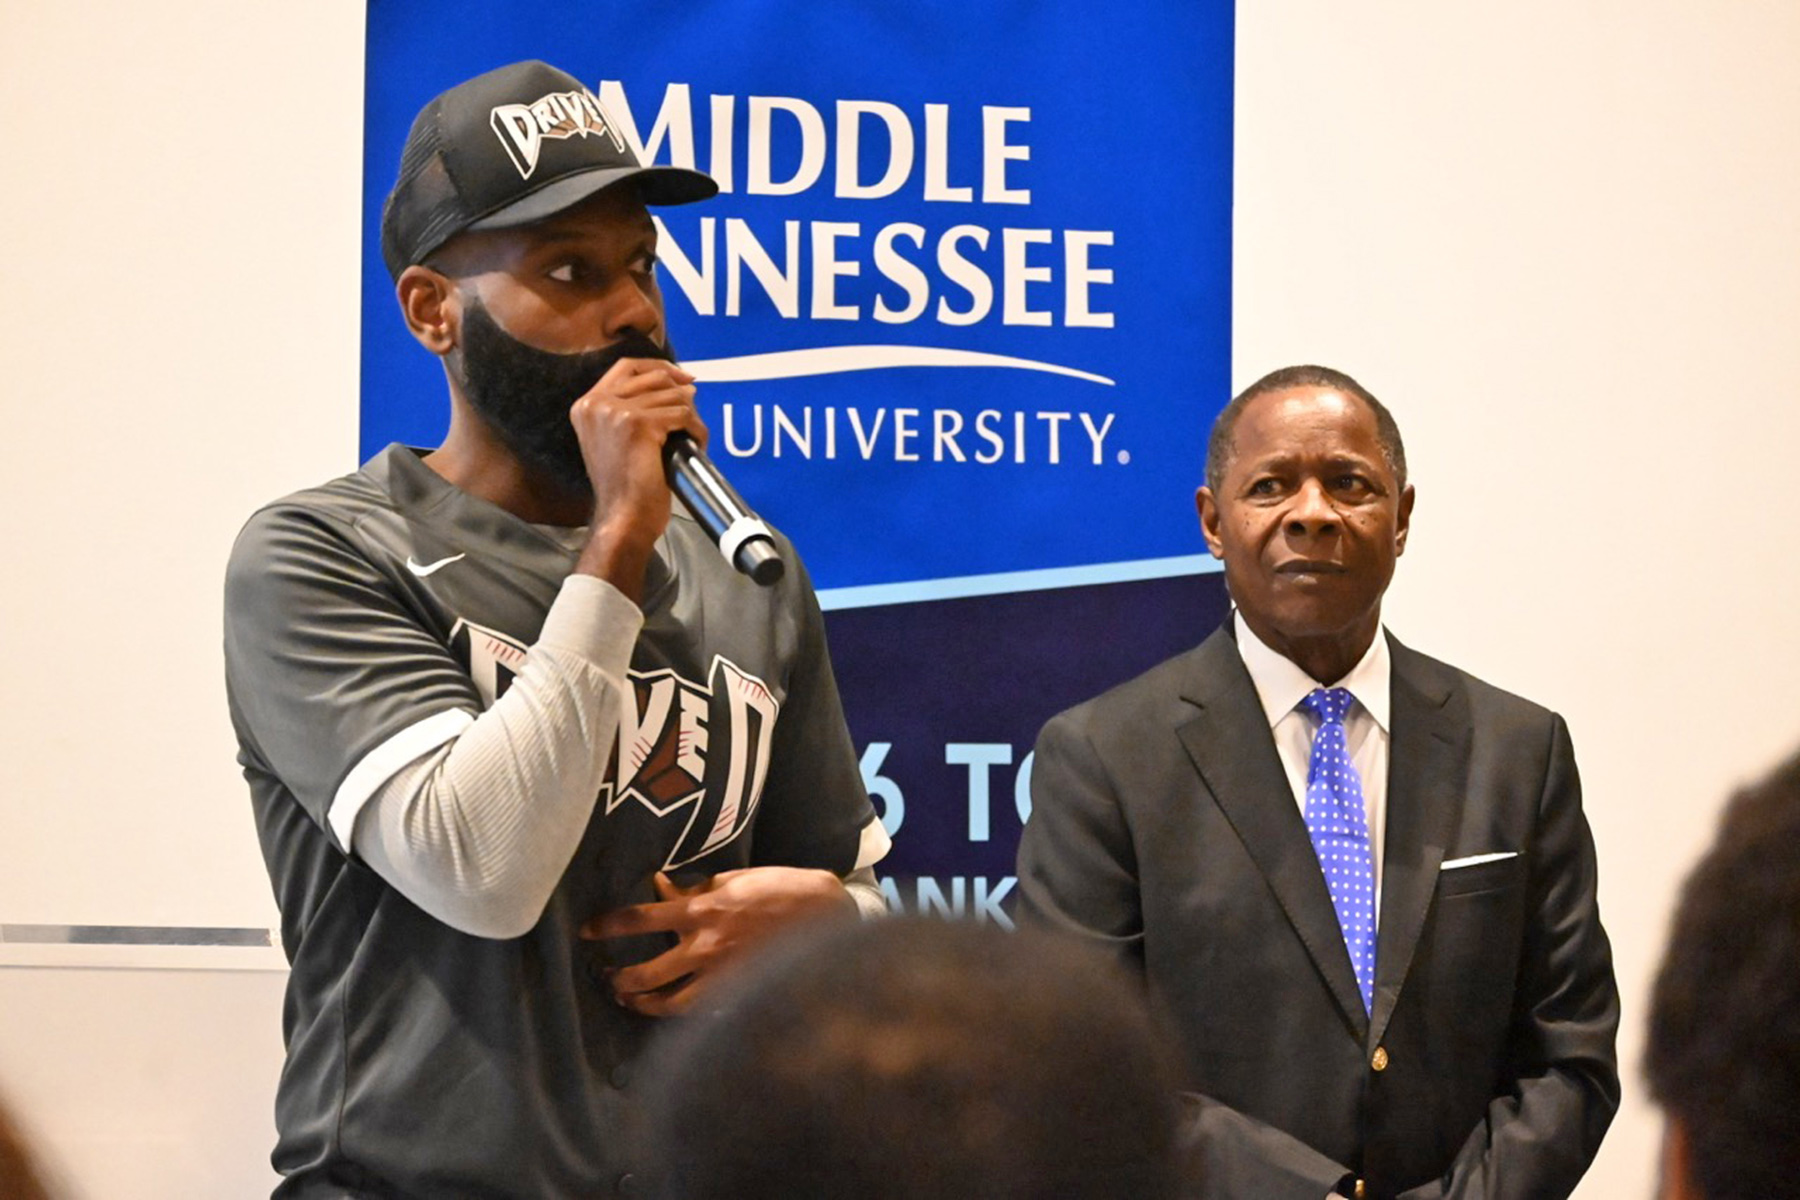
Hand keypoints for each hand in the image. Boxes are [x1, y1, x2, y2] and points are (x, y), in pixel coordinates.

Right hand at [569, 357, 705, 597]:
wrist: (623, 517)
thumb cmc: (625, 488)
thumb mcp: (618, 440)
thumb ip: (636, 409)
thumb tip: (684, 386)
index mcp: (587, 405)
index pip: (627, 366)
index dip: (659, 367)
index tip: (683, 378)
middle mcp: (596, 403)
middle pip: (653, 378)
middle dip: (680, 393)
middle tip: (693, 415)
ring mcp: (616, 411)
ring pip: (672, 397)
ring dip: (691, 417)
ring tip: (693, 438)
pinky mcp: (638, 424)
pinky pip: (682, 415)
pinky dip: (696, 430)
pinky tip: (697, 445)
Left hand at [581, 867, 854, 1016]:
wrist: (828, 916)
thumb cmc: (782, 888)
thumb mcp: (734, 879)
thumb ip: (696, 890)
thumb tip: (661, 889)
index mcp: (702, 912)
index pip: (640, 920)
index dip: (608, 925)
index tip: (588, 931)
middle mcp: (706, 948)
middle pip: (646, 974)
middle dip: (620, 979)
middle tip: (607, 977)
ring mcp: (723, 976)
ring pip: (670, 1003)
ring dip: (643, 1005)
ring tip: (630, 1001)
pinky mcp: (741, 993)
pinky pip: (702, 1012)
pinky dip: (682, 1014)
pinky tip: (672, 1011)